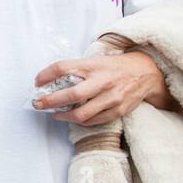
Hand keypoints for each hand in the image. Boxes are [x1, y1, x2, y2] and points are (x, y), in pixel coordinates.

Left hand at [33, 51, 173, 124]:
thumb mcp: (95, 61)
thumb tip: (49, 80)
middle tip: (38, 104)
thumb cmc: (114, 67)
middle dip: (50, 101)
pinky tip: (72, 117)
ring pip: (81, 113)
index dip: (46, 75)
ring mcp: (112, 97)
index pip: (64, 67)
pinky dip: (80, 121)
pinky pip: (93, 121)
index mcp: (94, 65)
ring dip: (63, 115)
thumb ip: (76, 69)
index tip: (36, 81)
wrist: (146, 73)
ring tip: (54, 113)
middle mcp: (103, 81)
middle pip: (72, 94)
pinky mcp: (119, 110)